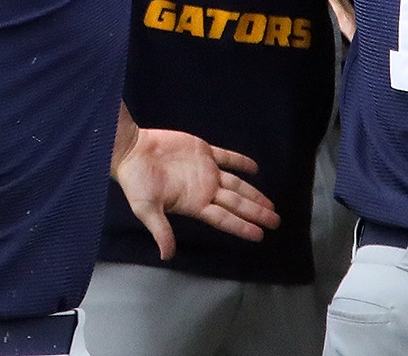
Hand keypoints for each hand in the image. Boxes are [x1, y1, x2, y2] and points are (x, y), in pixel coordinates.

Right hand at [114, 128, 278, 258]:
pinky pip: (227, 157)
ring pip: (236, 184)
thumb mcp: (146, 210)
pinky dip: (241, 162)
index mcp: (194, 204)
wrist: (130, 151)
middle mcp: (204, 189)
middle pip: (236, 203)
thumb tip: (167, 256)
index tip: (260, 235)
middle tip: (276, 222)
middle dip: (256, 213)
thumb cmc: (136, 182)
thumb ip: (160, 231)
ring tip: (270, 205)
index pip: (224, 219)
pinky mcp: (202, 152)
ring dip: (254, 193)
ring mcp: (205, 171)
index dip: (242, 227)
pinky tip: (254, 168)